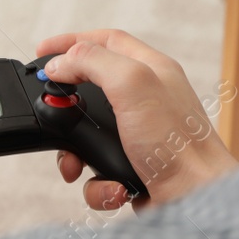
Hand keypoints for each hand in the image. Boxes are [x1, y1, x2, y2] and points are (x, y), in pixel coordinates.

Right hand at [36, 31, 238, 210]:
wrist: (196, 197)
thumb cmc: (178, 144)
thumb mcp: (133, 85)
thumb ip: (92, 63)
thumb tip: (59, 63)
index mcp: (151, 70)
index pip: (105, 41)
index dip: (71, 41)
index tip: (42, 51)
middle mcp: (145, 99)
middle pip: (89, 88)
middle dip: (65, 106)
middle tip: (51, 114)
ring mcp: (137, 134)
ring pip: (86, 136)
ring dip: (74, 154)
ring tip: (77, 165)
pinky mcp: (132, 165)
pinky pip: (97, 172)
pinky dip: (97, 184)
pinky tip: (112, 186)